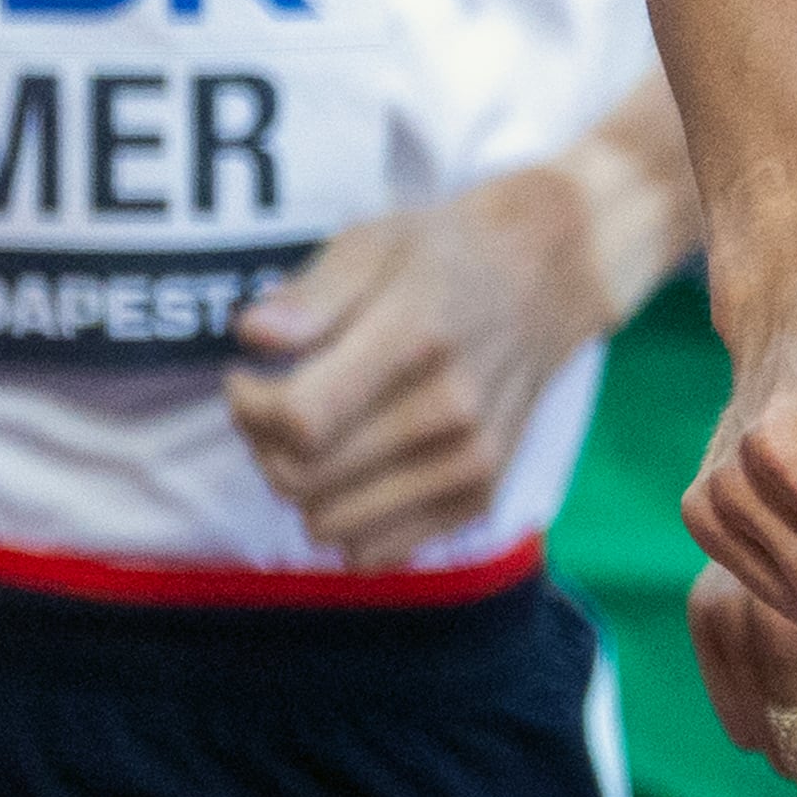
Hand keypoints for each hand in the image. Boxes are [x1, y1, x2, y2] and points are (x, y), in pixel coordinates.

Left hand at [226, 162, 622, 567]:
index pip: (300, 420)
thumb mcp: (374, 243)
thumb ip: (313, 292)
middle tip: (277, 406)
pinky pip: (375, 552)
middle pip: (303, 478)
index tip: (251, 376)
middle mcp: (453, 407)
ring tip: (318, 438)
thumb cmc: (444, 258)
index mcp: (419, 337)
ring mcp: (473, 459)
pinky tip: (354, 473)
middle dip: (263, 445)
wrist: (546, 280)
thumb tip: (255, 335)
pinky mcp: (481, 495)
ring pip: (328, 525)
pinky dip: (346, 523)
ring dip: (301, 488)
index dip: (250, 406)